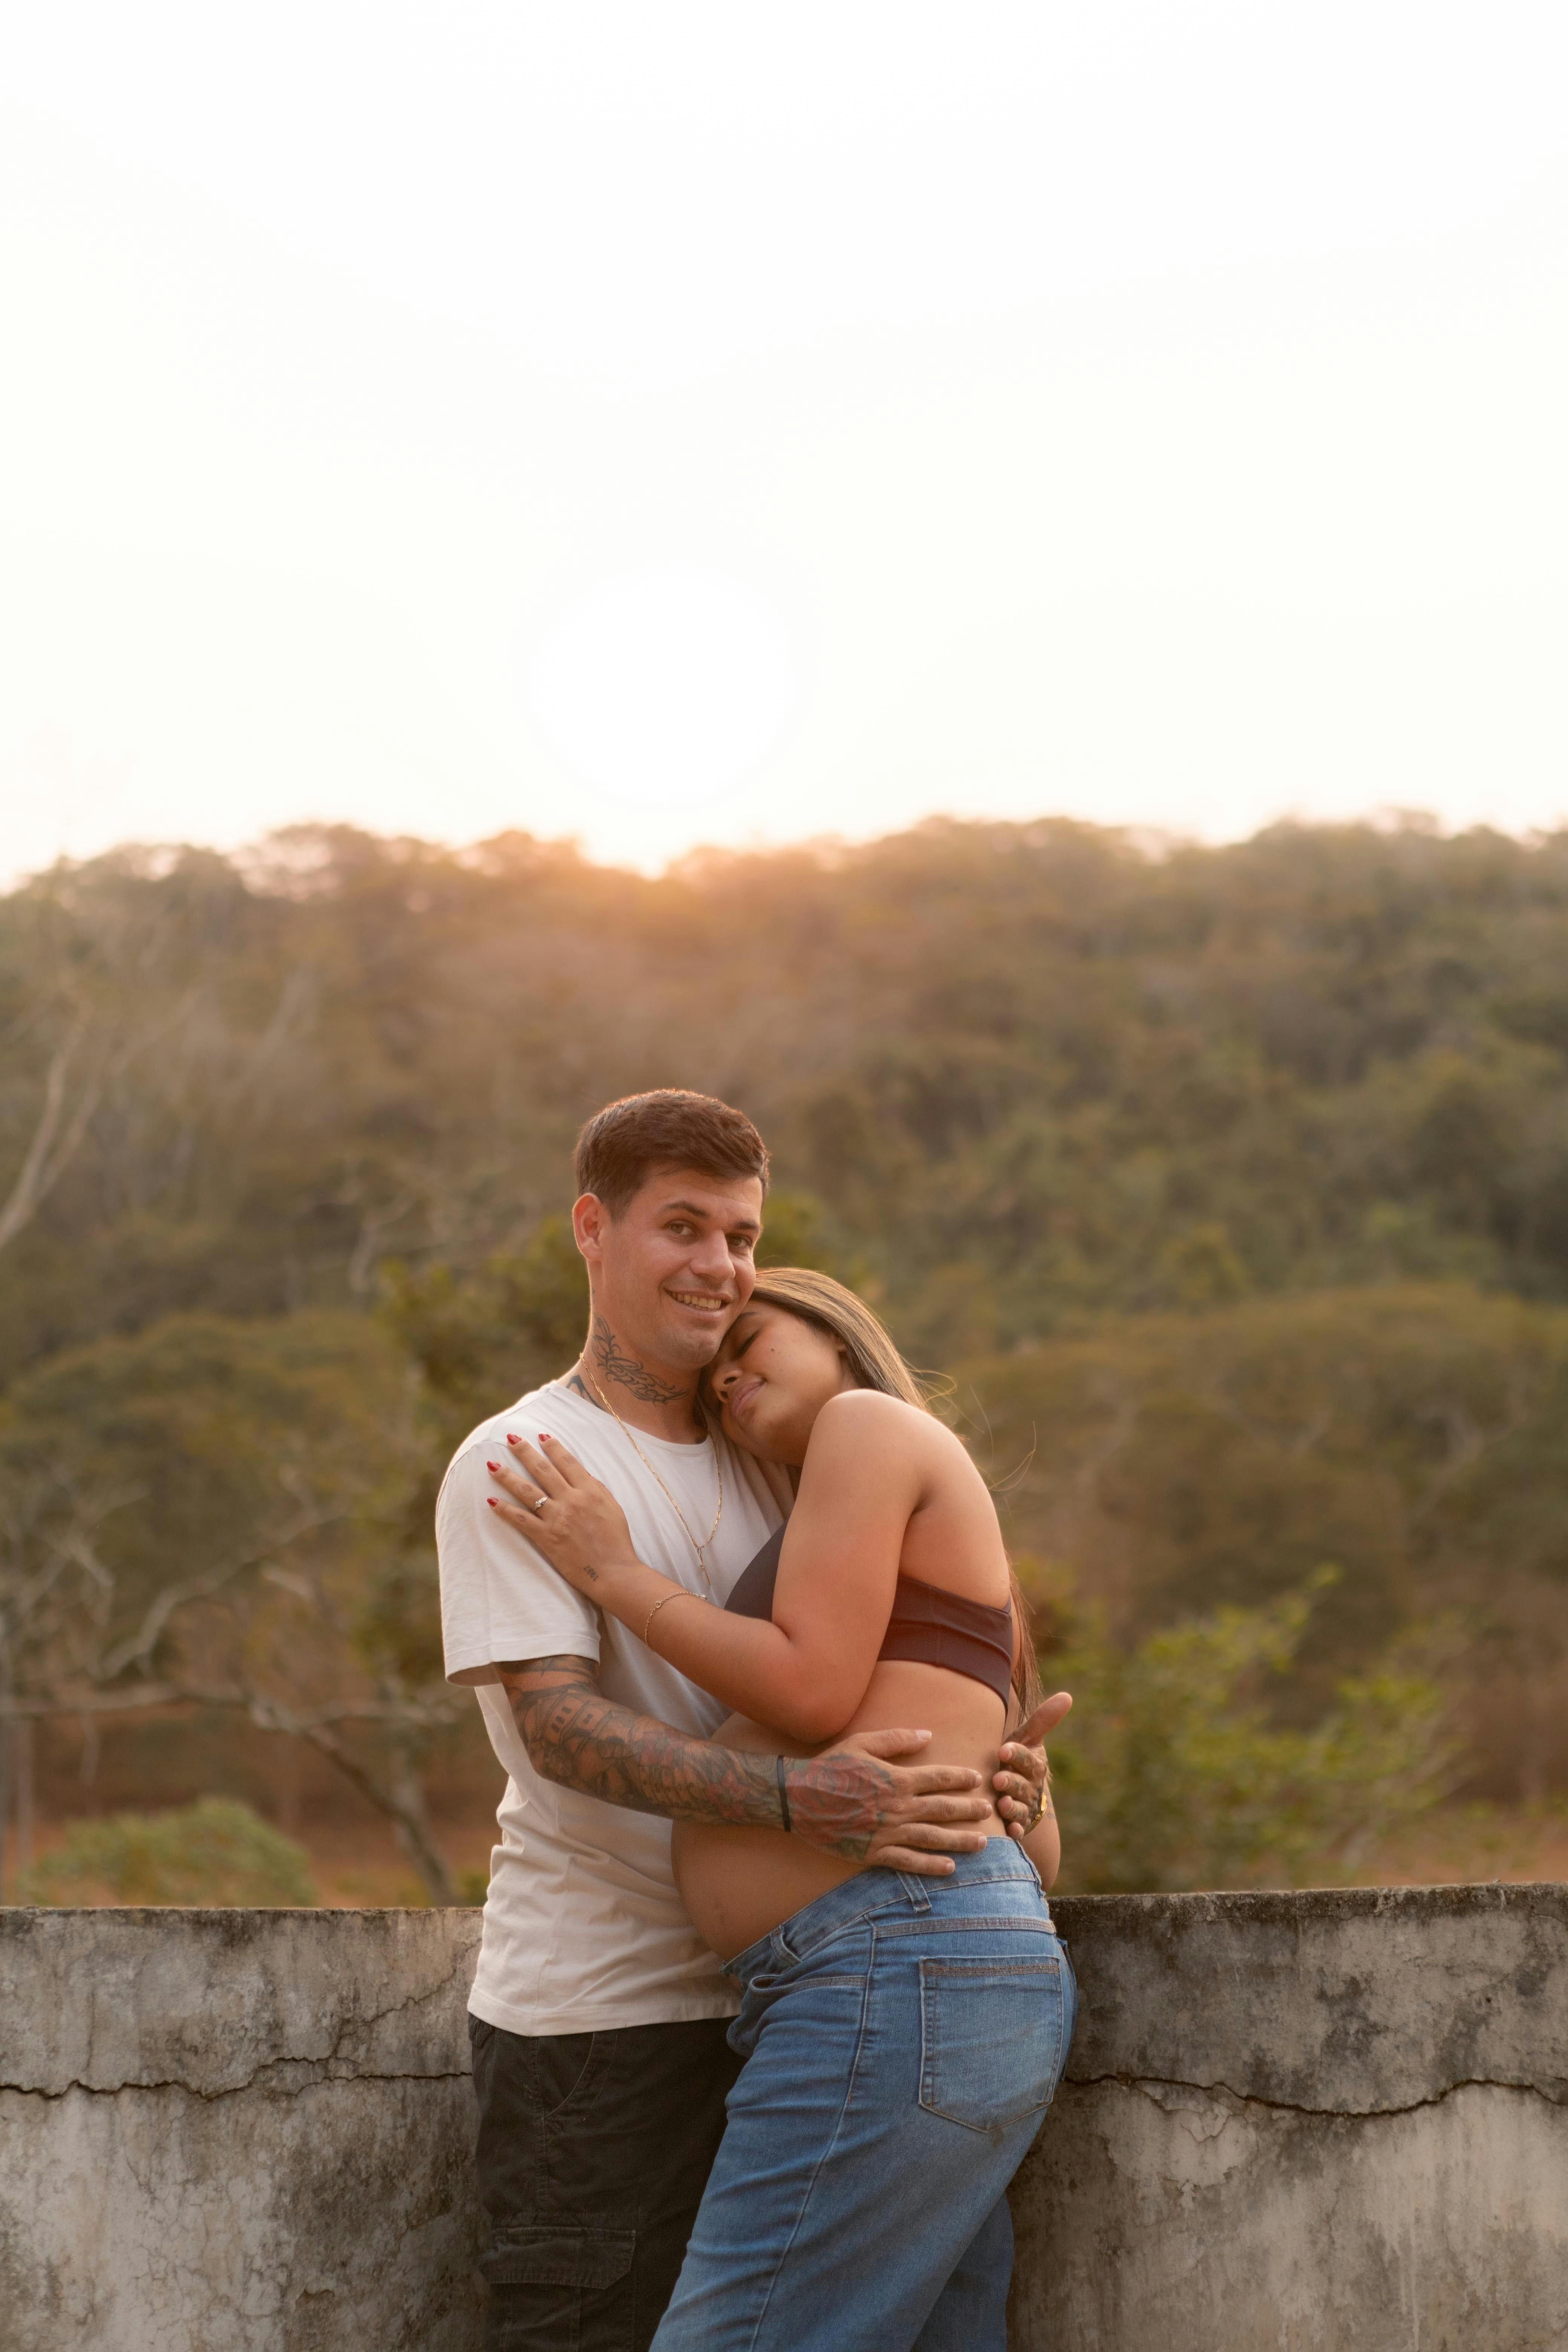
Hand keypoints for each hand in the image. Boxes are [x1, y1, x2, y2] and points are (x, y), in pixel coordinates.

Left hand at [486, 1433, 636, 1597]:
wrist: (613, 1572)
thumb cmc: (616, 1541)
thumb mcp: (613, 1508)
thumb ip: (596, 1489)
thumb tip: (580, 1475)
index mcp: (590, 1491)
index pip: (567, 1462)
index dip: (553, 1447)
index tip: (541, 1435)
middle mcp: (571, 1500)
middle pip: (543, 1470)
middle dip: (524, 1452)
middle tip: (510, 1438)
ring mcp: (557, 1518)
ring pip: (527, 1491)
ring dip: (507, 1476)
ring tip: (492, 1465)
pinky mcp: (546, 1537)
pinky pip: (521, 1520)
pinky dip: (505, 1510)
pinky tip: (491, 1500)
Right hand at [785, 1728, 992, 1876]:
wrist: (798, 1799)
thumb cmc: (830, 1767)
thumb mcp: (862, 1743)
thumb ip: (897, 1739)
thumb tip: (928, 1734)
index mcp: (896, 1779)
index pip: (938, 1778)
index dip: (960, 1778)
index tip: (977, 1779)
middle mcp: (897, 1807)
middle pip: (942, 1809)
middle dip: (969, 1809)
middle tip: (990, 1810)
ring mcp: (887, 1833)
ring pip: (932, 1838)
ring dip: (960, 1840)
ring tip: (983, 1842)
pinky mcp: (874, 1852)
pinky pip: (908, 1862)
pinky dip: (930, 1866)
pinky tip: (949, 1868)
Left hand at [993, 1691, 1070, 1841]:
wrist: (1018, 1789)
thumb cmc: (1017, 1759)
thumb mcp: (1027, 1738)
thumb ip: (1043, 1719)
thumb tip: (1068, 1696)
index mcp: (1033, 1764)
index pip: (1027, 1759)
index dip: (1017, 1755)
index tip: (1004, 1750)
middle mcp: (1031, 1787)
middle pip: (1023, 1786)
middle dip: (1012, 1783)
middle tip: (998, 1780)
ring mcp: (1025, 1807)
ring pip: (1020, 1809)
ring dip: (1012, 1808)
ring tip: (1002, 1805)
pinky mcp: (1018, 1825)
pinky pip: (1018, 1830)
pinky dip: (1015, 1832)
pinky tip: (1010, 1833)